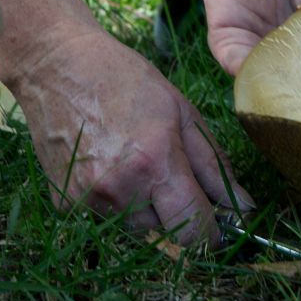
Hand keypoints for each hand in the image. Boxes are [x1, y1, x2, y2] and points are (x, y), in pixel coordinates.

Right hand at [7, 28, 252, 245]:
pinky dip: (118, 200)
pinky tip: (110, 162)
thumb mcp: (183, 113)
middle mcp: (119, 189)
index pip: (193, 229)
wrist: (57, 67)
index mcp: (155, 163)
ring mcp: (87, 199)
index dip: (212, 234)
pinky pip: (107, 217)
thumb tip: (243, 207)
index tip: (221, 226)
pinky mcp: (65, 203)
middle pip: (167, 229)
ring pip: (138, 227)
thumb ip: (214, 165)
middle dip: (179, 209)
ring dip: (148, 206)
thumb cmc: (127, 81)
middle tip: (172, 170)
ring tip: (137, 160)